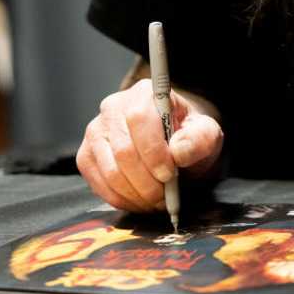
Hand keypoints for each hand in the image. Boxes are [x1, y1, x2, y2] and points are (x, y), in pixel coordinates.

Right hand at [76, 79, 223, 211]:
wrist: (173, 143)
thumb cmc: (188, 135)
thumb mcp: (206, 134)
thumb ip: (199, 139)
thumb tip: (178, 152)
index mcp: (144, 93)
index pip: (139, 118)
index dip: (153, 151)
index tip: (169, 174)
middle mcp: (113, 107)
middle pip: (123, 150)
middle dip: (147, 182)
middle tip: (165, 197)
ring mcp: (96, 132)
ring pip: (110, 171)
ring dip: (136, 194)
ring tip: (155, 201)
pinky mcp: (86, 156)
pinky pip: (98, 184)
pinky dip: (121, 200)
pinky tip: (139, 201)